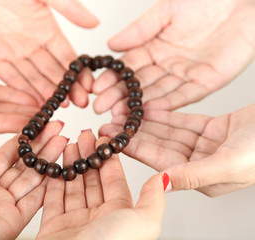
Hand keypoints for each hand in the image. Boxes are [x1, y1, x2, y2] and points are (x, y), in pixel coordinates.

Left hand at [0, 0, 98, 106]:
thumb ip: (68, 8)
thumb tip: (94, 23)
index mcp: (45, 29)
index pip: (66, 56)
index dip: (77, 72)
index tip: (88, 87)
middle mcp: (31, 44)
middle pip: (52, 71)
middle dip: (66, 88)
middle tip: (79, 103)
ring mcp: (11, 53)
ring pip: (33, 78)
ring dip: (46, 93)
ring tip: (59, 106)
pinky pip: (9, 78)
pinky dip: (22, 91)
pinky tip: (34, 103)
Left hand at [0, 121, 66, 238]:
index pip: (3, 158)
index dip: (20, 143)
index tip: (33, 128)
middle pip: (22, 167)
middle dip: (40, 147)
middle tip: (55, 129)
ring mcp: (3, 208)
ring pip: (32, 179)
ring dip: (48, 160)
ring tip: (62, 140)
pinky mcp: (11, 221)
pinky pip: (34, 201)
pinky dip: (48, 184)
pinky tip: (59, 166)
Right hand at [37, 131, 165, 239]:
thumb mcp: (141, 223)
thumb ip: (152, 200)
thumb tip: (163, 179)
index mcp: (120, 217)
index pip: (114, 181)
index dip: (109, 159)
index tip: (103, 139)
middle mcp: (98, 219)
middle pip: (92, 180)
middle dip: (88, 157)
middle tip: (83, 135)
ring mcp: (74, 223)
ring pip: (73, 187)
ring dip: (71, 165)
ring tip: (69, 144)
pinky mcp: (53, 228)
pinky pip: (52, 200)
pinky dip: (53, 182)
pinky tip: (54, 166)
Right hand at [93, 0, 254, 114]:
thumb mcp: (166, 10)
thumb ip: (139, 30)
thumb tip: (111, 44)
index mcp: (156, 46)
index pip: (129, 66)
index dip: (112, 77)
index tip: (96, 88)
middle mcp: (168, 63)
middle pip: (140, 84)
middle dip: (119, 97)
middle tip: (101, 108)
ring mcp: (186, 74)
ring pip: (158, 93)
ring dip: (138, 105)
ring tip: (120, 115)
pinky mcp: (207, 82)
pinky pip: (184, 96)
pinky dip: (167, 104)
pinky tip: (149, 111)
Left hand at [100, 104, 254, 196]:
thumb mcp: (229, 164)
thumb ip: (195, 175)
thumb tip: (163, 182)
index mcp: (201, 179)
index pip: (159, 161)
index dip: (135, 148)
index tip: (113, 138)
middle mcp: (200, 164)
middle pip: (160, 145)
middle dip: (135, 132)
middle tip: (111, 121)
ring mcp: (205, 146)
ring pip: (168, 131)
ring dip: (146, 121)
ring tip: (123, 110)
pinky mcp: (212, 129)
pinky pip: (183, 120)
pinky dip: (166, 114)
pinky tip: (147, 107)